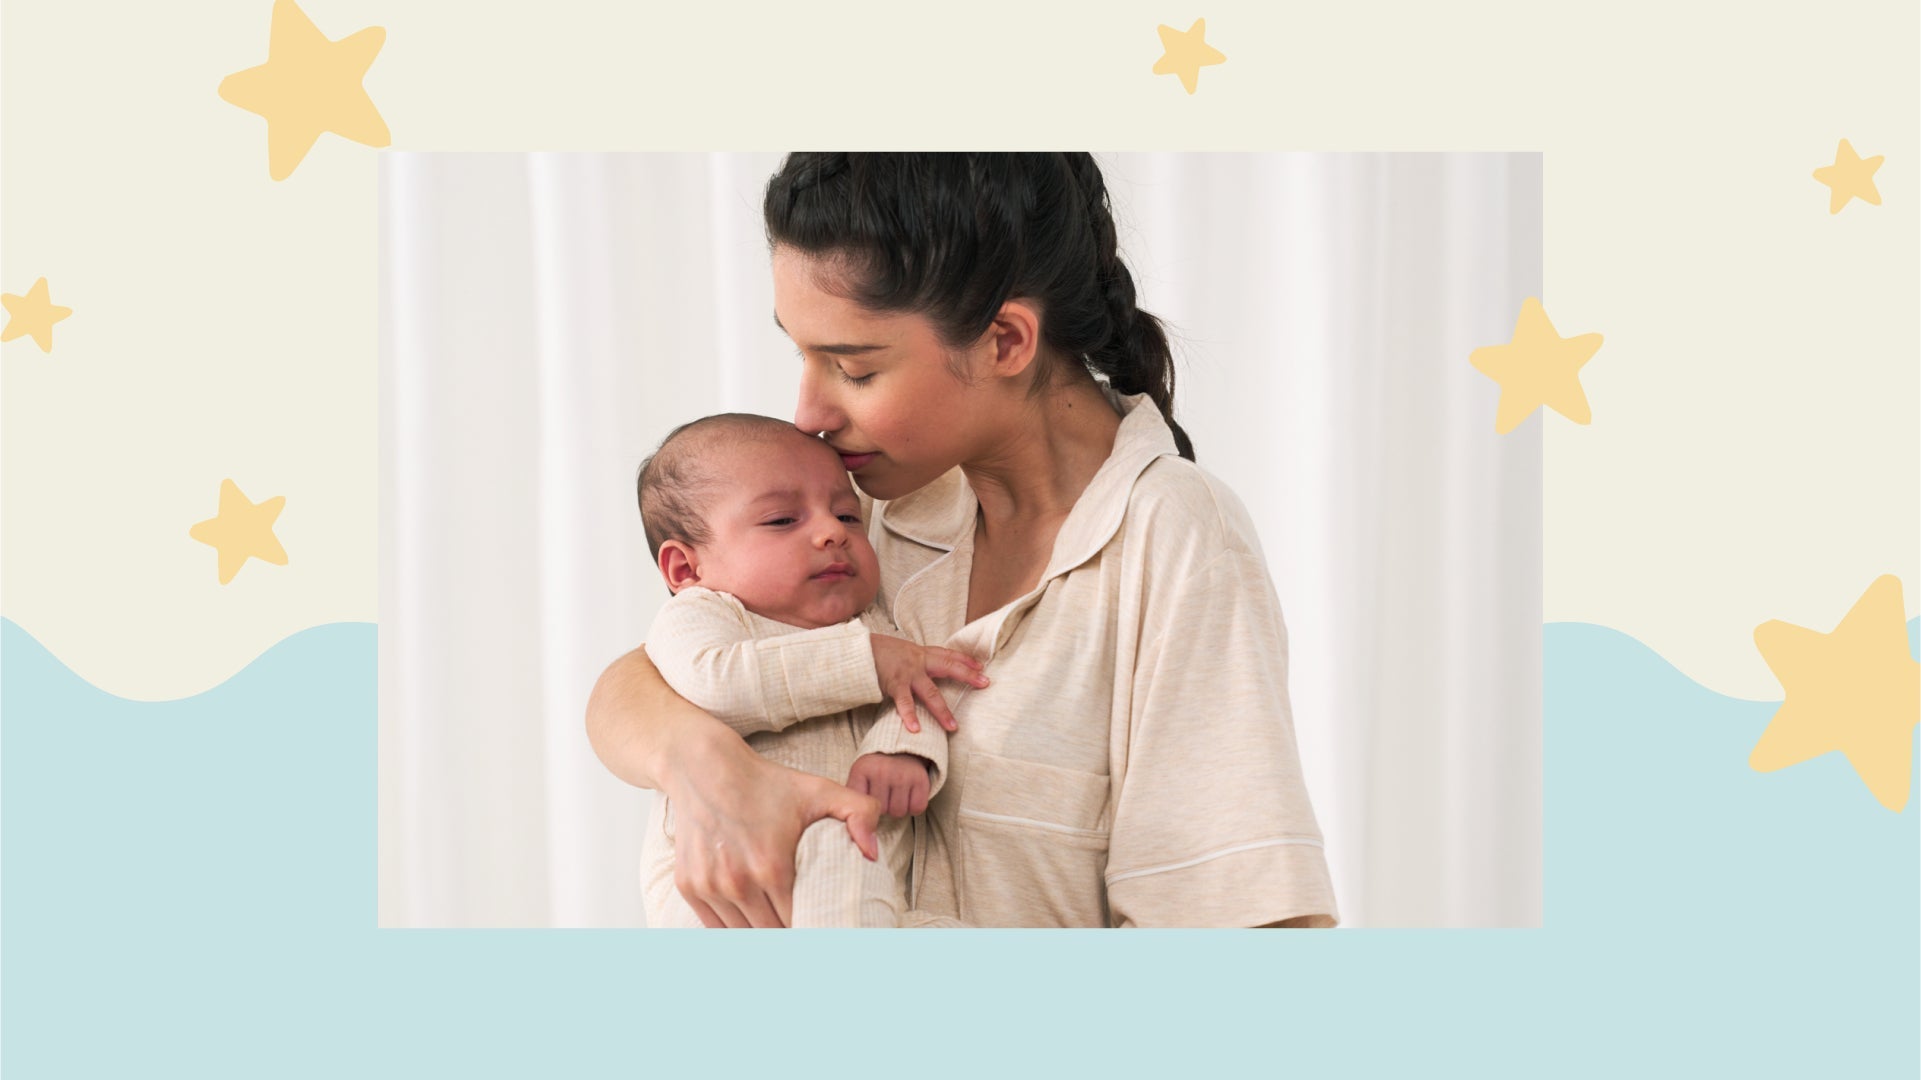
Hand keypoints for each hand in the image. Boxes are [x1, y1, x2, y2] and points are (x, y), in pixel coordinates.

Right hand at [668, 733, 881, 927]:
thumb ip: (859, 813)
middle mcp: (738, 883)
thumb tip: (872, 854)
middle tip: (810, 937)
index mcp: (773, 867)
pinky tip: (753, 931)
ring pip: (743, 937)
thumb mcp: (819, 790)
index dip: (816, 932)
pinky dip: (735, 932)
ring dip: (763, 940)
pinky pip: (716, 928)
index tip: (828, 933)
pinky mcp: (689, 886)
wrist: (704, 768)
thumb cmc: (765, 783)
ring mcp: (710, 887)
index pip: (800, 924)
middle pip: (771, 936)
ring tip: (783, 939)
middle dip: (792, 939)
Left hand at [846, 752, 933, 817]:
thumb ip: (854, 796)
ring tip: (897, 793)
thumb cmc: (878, 768)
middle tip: (886, 792)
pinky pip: (917, 808)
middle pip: (881, 811)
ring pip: (899, 812)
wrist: (903, 747)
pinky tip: (910, 794)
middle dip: (884, 806)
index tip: (871, 795)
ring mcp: (902, 774)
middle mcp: (882, 771)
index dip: (867, 806)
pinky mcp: (920, 779)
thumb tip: (852, 828)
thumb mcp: (859, 775)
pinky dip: (914, 806)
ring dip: (899, 807)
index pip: (861, 806)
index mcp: (861, 770)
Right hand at [869, 634, 988, 732]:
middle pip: (948, 666)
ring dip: (942, 711)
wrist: (856, 650)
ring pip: (930, 693)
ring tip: (953, 727)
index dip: (966, 659)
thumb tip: (926, 673)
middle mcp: (917, 661)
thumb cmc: (877, 653)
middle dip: (967, 675)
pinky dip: (909, 716)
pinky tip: (916, 729)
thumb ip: (915, 662)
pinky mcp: (894, 684)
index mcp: (920, 654)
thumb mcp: (900, 653)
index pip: (948, 654)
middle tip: (985, 683)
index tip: (982, 666)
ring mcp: (907, 673)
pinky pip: (904, 702)